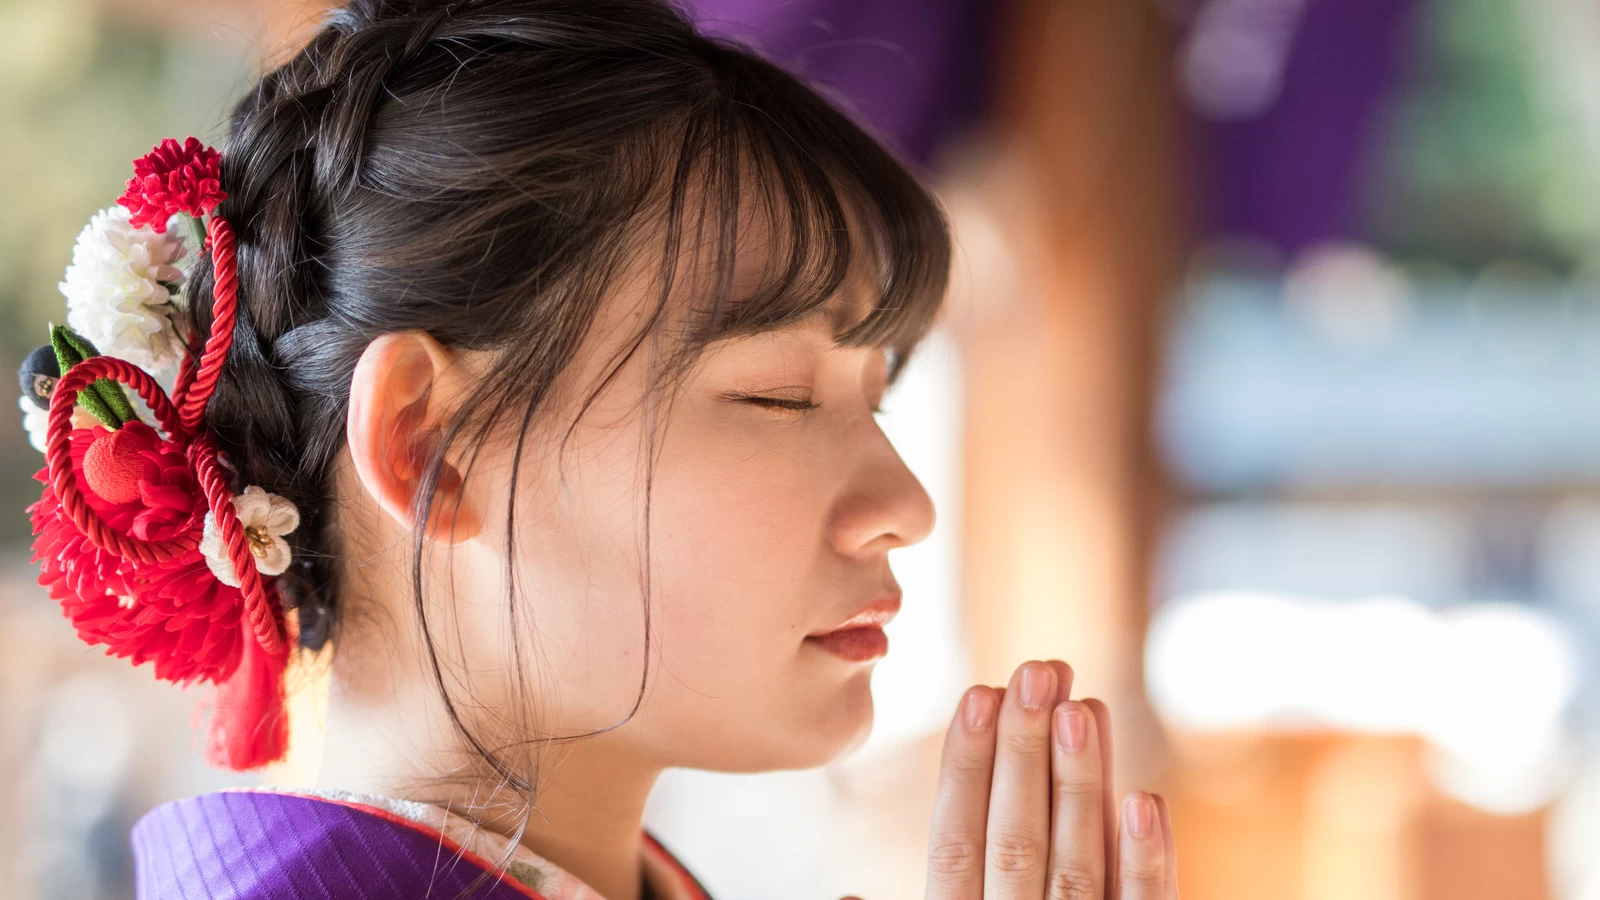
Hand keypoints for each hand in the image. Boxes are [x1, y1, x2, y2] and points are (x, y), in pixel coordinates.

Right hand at [924, 660, 1177, 899]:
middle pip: (1014, 841)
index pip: (954, 842)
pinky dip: (1144, 861)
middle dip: (1023, 752)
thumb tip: (878, 854)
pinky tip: (1144, 801)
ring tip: (1082, 707)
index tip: (980, 694)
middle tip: (1036, 673)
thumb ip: (954, 866)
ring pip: (1075, 868)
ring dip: (1078, 785)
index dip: (964, 767)